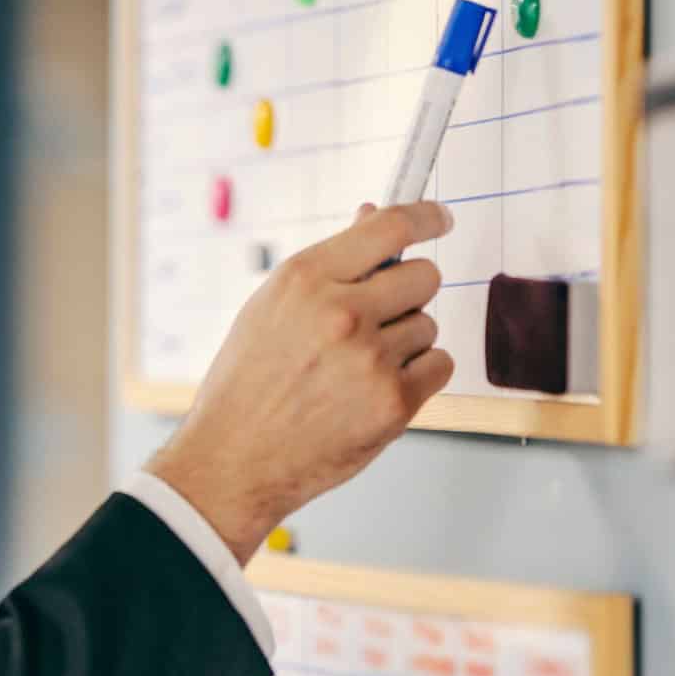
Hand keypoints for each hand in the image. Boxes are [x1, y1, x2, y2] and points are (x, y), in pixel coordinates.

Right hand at [144, 202, 453, 562]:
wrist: (234, 458)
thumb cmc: (248, 382)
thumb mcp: (272, 307)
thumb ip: (329, 265)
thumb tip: (373, 217)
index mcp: (305, 278)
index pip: (389, 227)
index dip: (425, 217)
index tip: (440, 219)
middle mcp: (340, 312)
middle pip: (424, 276)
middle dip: (409, 292)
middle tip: (380, 317)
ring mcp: (370, 359)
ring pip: (428, 325)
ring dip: (406, 341)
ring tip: (357, 367)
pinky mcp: (393, 403)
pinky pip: (438, 366)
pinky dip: (418, 376)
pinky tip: (376, 388)